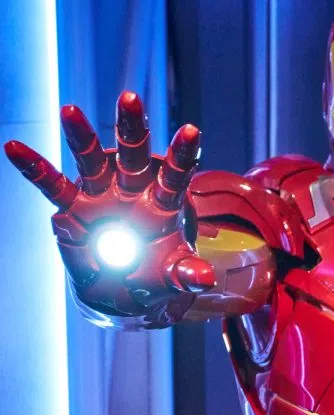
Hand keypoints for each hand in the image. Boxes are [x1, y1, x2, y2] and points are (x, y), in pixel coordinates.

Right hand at [5, 91, 214, 326]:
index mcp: (163, 204)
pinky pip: (53, 187)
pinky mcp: (74, 208)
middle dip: (132, 129)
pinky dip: (35, 169)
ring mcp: (102, 196)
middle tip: (130, 97)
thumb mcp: (174, 275)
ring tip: (69, 110)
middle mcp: (133, 191)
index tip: (192, 129)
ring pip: (91, 162)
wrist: (126, 288)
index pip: (176, 175)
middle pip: (134, 156)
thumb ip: (188, 273)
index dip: (183, 154)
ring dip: (80, 137)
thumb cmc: (155, 273)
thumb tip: (205, 279)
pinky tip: (13, 147)